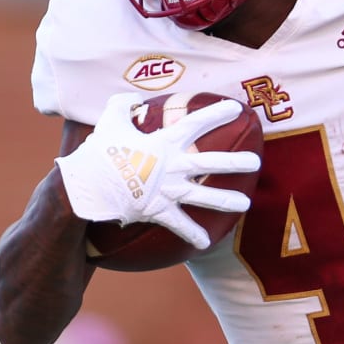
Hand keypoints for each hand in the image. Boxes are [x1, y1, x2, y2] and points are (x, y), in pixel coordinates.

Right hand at [55, 93, 260, 248]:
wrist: (87, 185)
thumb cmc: (98, 151)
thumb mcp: (109, 119)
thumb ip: (122, 104)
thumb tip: (132, 99)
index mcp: (164, 142)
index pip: (197, 123)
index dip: (218, 114)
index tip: (237, 109)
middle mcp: (173, 166)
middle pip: (212, 163)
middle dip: (237, 163)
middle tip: (257, 162)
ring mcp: (168, 190)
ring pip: (205, 197)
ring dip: (227, 201)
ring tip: (246, 205)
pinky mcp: (158, 211)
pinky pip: (179, 225)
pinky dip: (192, 235)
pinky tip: (205, 244)